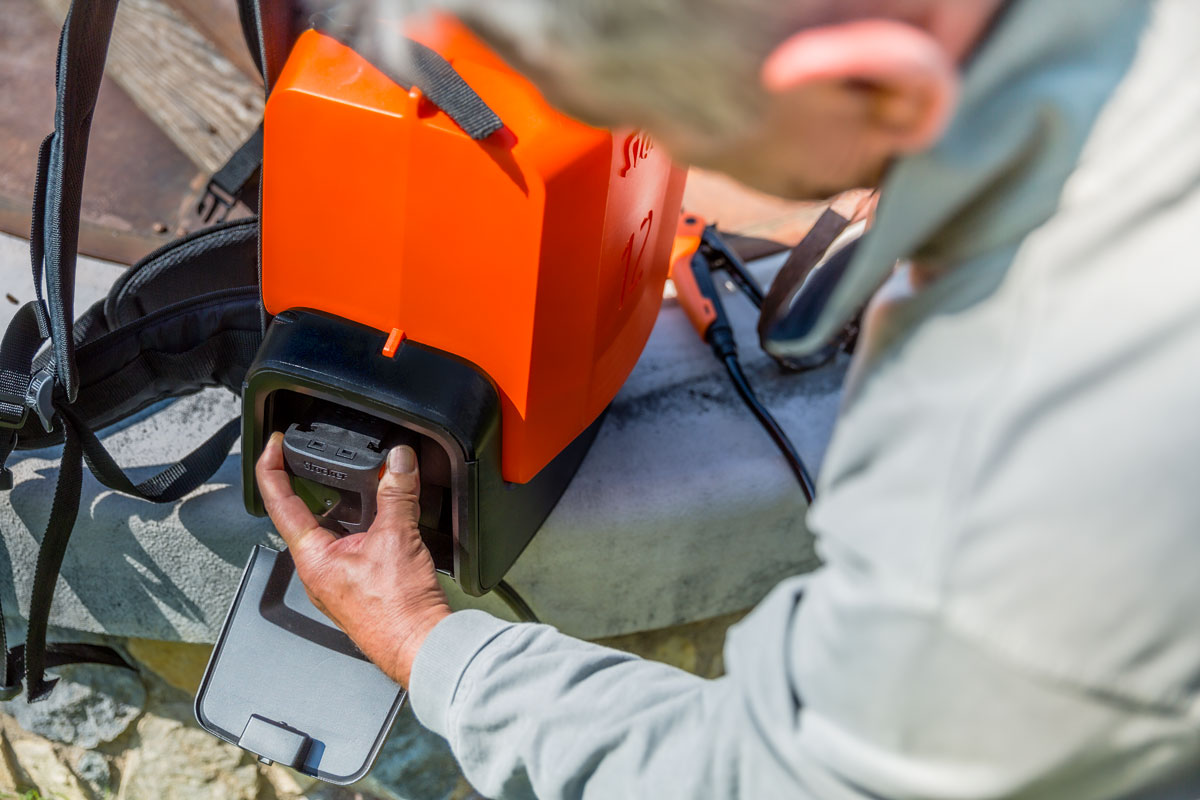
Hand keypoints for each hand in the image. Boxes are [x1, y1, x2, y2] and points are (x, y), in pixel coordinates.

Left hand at [256, 432, 450, 686]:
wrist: (421, 646)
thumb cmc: (398, 611)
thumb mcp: (397, 538)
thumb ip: (397, 494)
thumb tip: (399, 462)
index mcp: (312, 558)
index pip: (279, 503)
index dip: (272, 468)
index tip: (275, 445)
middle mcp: (318, 570)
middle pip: (307, 514)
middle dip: (318, 484)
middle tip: (324, 458)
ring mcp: (338, 580)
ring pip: (335, 530)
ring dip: (349, 505)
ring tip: (368, 485)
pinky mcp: (359, 586)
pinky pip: (354, 545)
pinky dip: (366, 525)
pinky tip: (388, 520)